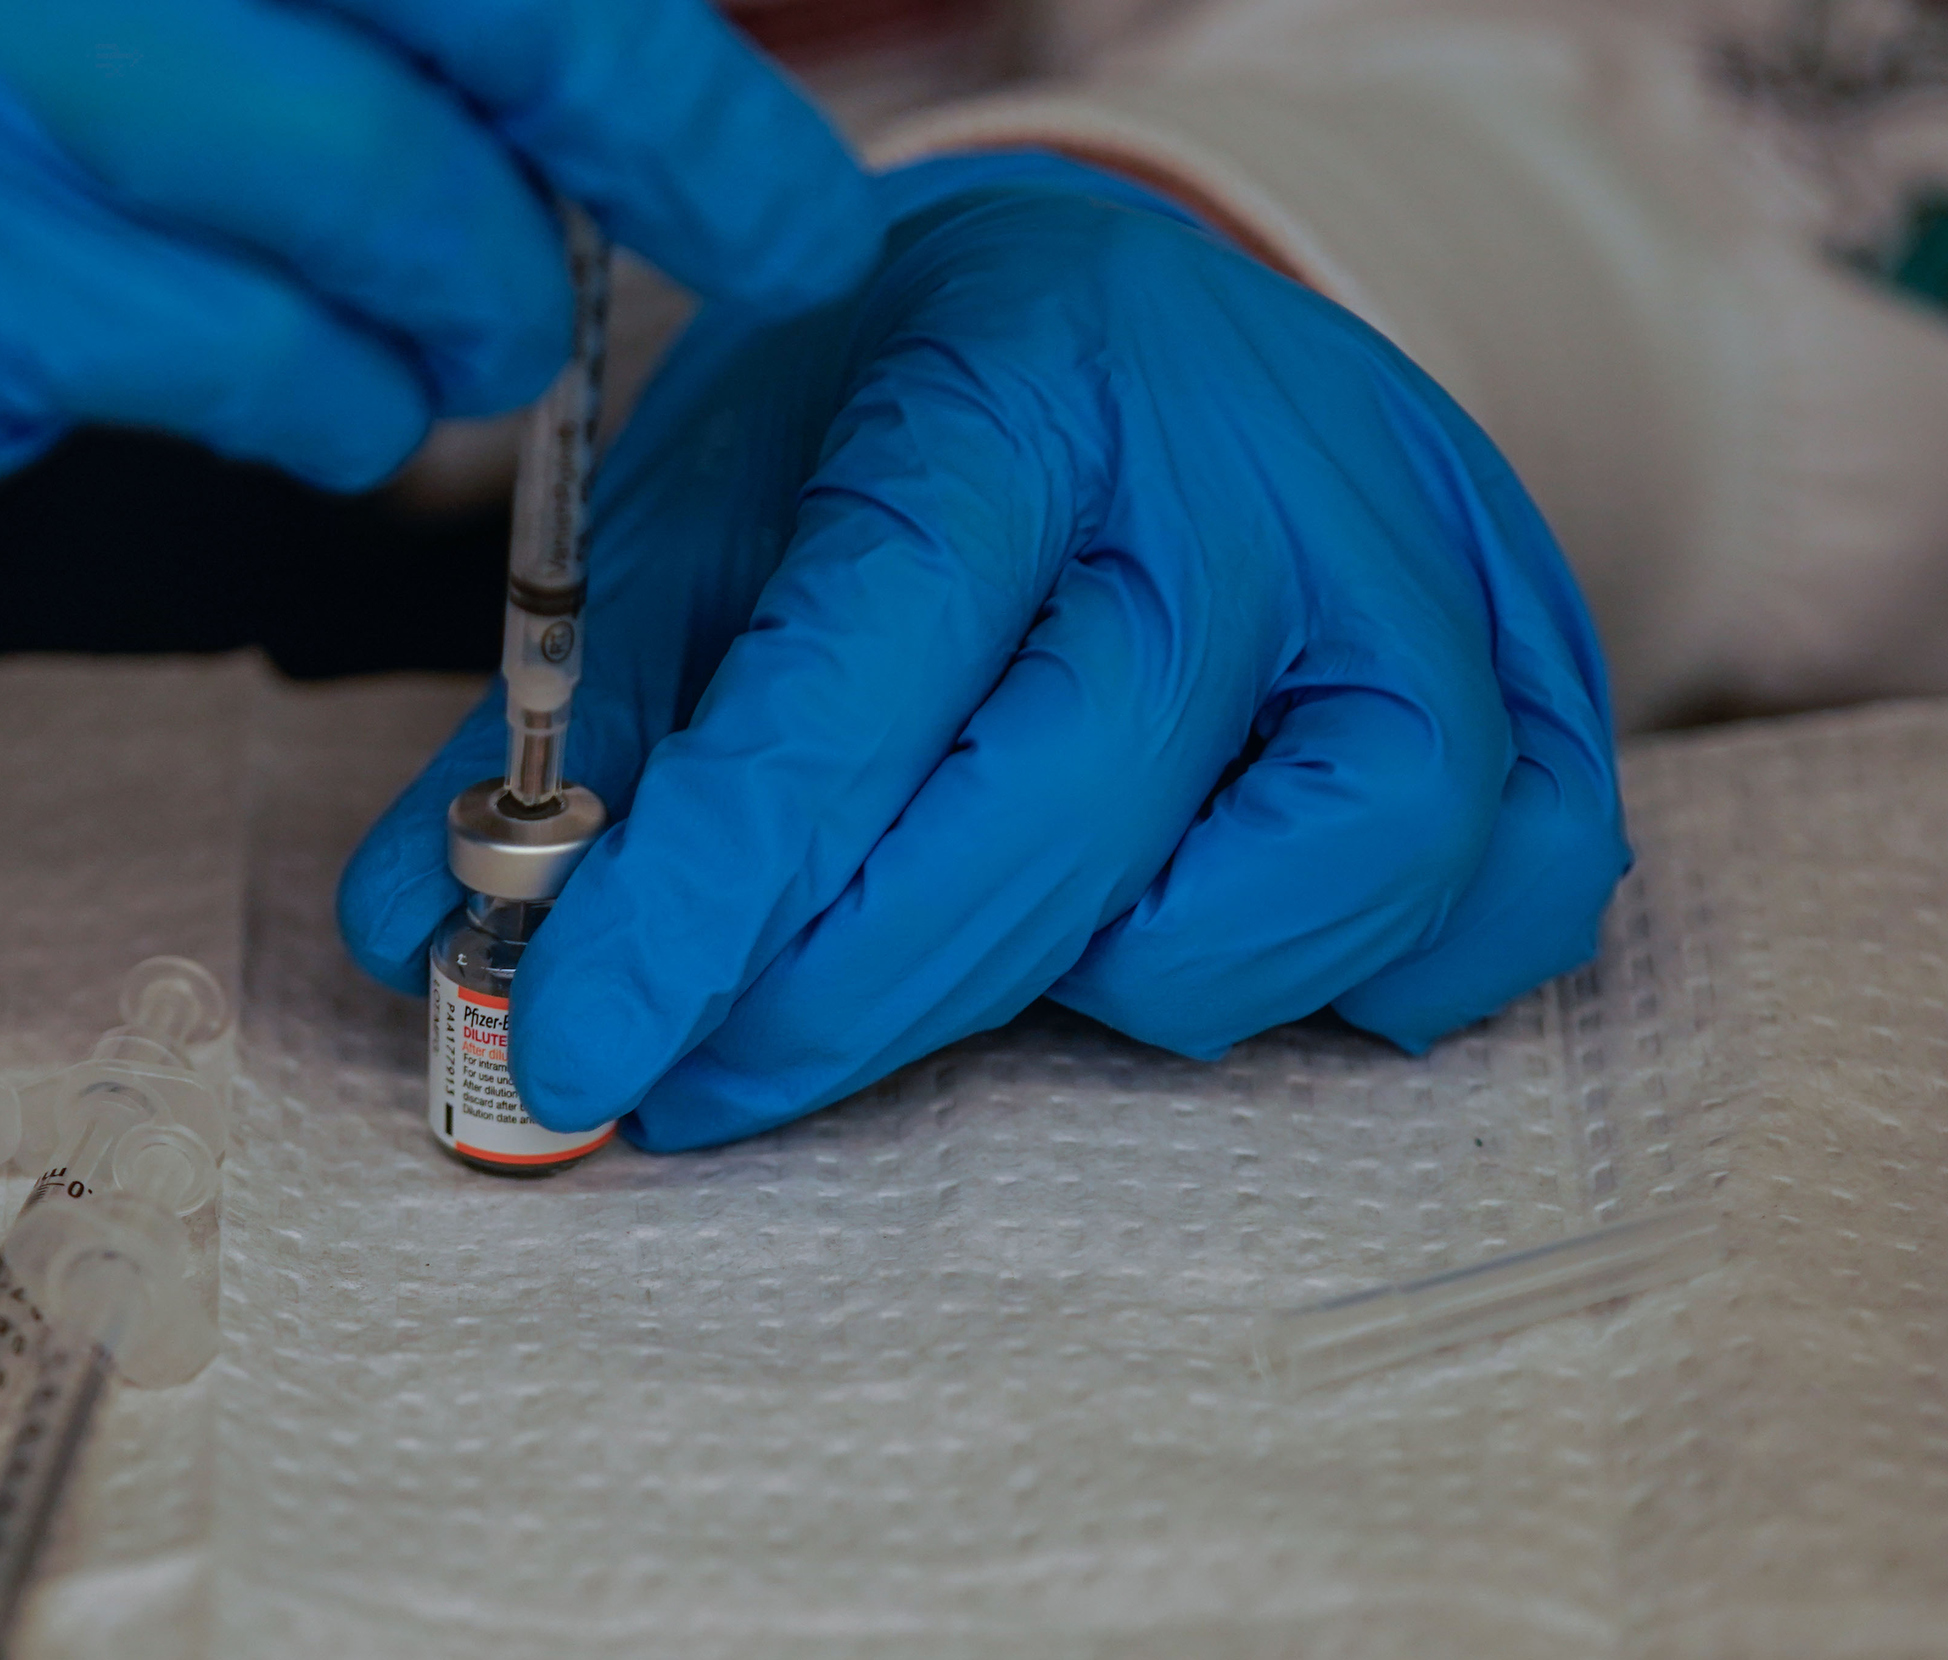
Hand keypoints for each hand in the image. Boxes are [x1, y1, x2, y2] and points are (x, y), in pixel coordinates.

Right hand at [0, 0, 873, 724]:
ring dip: (473, 301)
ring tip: (457, 347)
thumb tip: (557, 69)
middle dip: (663, 117)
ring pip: (381, 178)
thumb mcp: (18, 24)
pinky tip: (325, 413)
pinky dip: (338, 402)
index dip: (615, 11)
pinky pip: (260, 348)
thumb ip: (274, 22)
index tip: (749, 100)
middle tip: (780, 227)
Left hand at [340, 155, 1628, 1150]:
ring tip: (994, 915)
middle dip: (839, 1003)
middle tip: (699, 1071)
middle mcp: (1238, 476)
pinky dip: (1339, 975)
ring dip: (1096, 981)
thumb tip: (409, 945)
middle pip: (1051, 835)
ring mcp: (1422, 582)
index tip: (572, 1057)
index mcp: (1003, 385)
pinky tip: (1193, 913)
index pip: (848, 689)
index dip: (701, 908)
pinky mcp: (1538, 682)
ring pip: (1280, 907)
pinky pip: (1481, 923)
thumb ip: (566, 726)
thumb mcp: (702, 508)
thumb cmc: (896, 424)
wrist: (1138, 300)